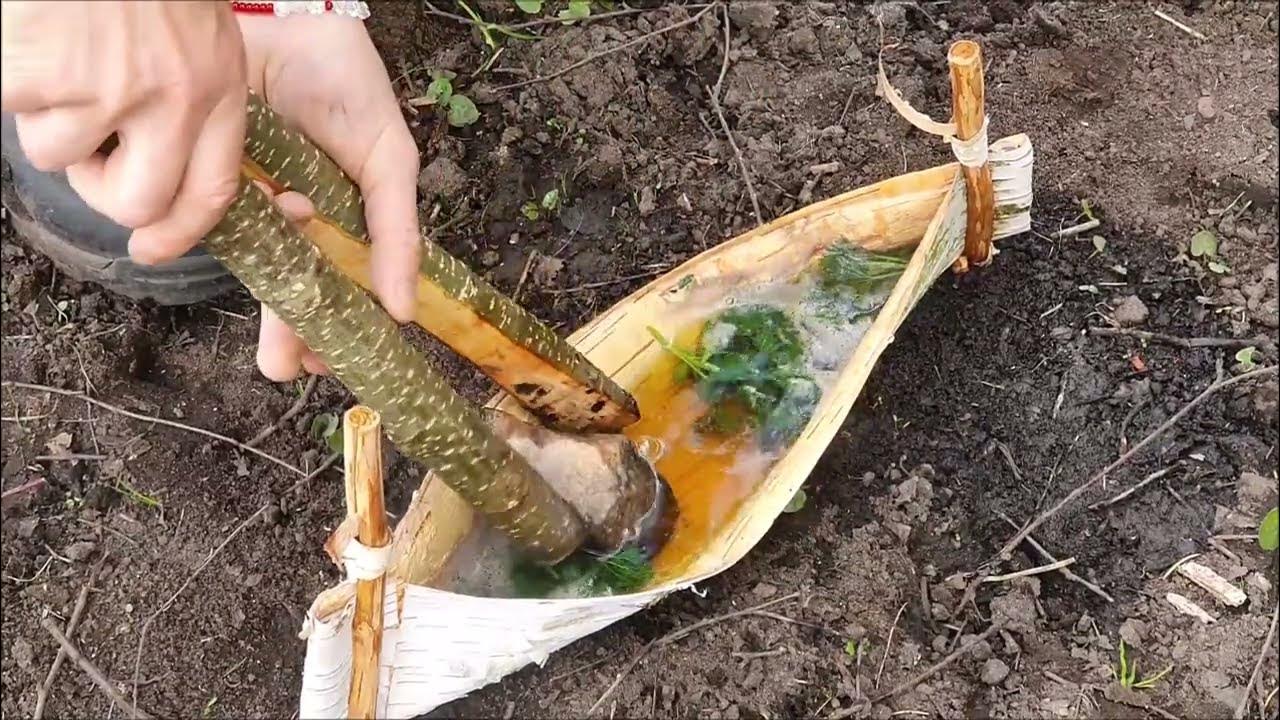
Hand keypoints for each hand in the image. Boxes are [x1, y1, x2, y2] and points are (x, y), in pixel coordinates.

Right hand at [0, 0, 247, 261]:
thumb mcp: (191, 30)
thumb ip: (186, 93)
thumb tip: (155, 165)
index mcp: (217, 85)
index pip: (213, 188)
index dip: (181, 230)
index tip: (153, 248)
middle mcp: (175, 98)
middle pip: (139, 202)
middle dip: (102, 190)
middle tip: (87, 152)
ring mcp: (110, 89)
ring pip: (61, 156)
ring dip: (45, 115)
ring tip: (59, 54)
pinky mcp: (48, 74)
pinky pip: (16, 113)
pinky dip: (13, 86)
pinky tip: (31, 43)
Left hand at [238, 12, 420, 380]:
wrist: (290, 24)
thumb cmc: (348, 88)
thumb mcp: (389, 162)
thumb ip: (397, 234)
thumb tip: (404, 311)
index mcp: (343, 229)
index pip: (337, 293)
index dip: (332, 331)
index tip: (329, 363)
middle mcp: (295, 225)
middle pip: (288, 293)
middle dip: (287, 334)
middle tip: (284, 366)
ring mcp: (253, 205)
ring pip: (253, 266)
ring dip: (266, 287)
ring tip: (286, 290)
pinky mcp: (212, 180)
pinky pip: (218, 220)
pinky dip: (237, 222)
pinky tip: (270, 199)